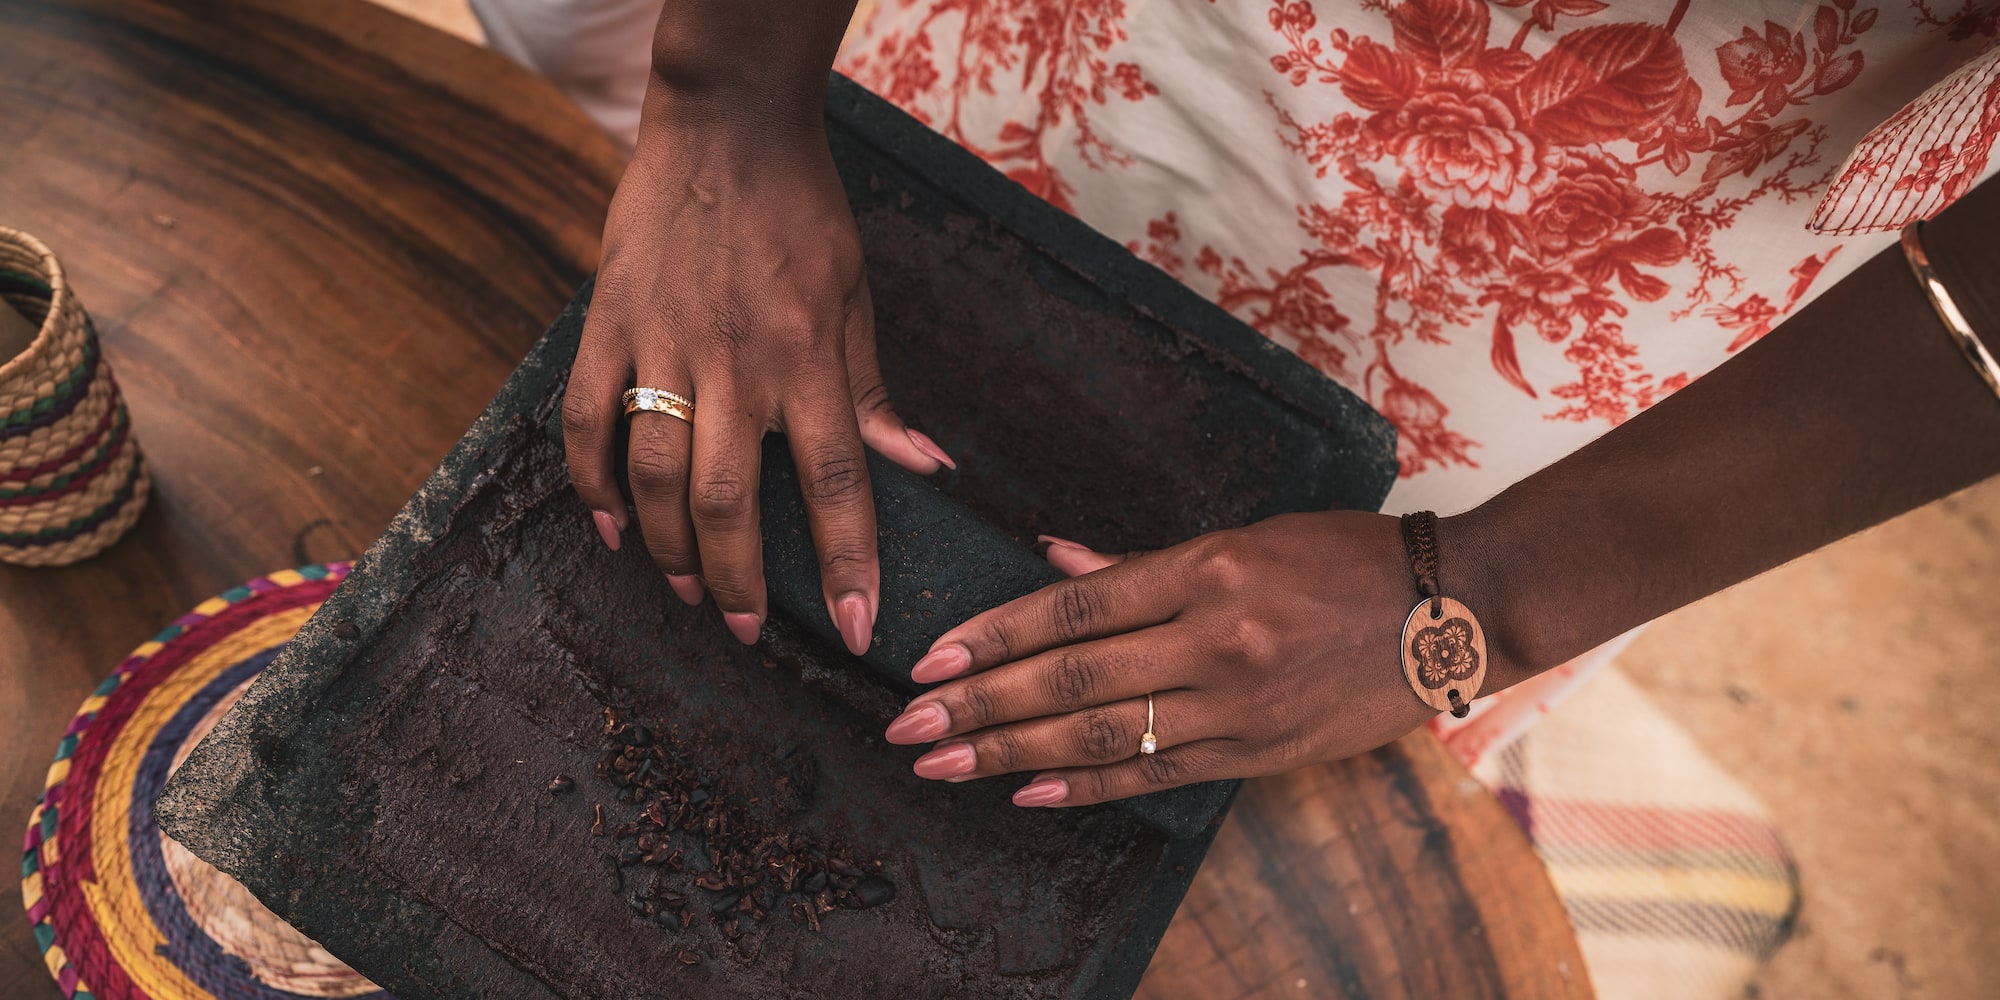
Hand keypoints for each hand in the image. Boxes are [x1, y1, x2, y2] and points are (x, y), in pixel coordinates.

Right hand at [563, 117, 952, 653]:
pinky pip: (589, 418)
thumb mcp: (856, 295)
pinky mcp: (610, 322)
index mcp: (808, 357)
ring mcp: (665, 342)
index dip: (848, 562)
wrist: (727, 126)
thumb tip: (923, 469)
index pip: (837, 481)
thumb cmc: (804, 213)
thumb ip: (873, 391)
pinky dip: (592, 482)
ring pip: (655, 472)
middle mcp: (736, 360)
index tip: (860, 629)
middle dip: (738, 581)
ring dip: (668, 547)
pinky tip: (611, 529)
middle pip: (731, 499)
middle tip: (743, 630)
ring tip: (684, 592)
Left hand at [880, 512, 1466, 806]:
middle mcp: (1214, 638)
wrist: (1452, 609)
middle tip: (907, 727)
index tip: (932, 658)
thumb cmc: (1344, 557)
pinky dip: (1089, 787)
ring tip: (944, 764)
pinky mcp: (1259, 753)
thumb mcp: (1245, 536)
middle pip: (1071, 677)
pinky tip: (1030, 793)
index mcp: (1205, 570)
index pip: (1074, 605)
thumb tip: (1055, 560)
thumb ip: (1144, 563)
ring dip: (1012, 753)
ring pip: (1103, 734)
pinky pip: (1157, 774)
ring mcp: (1237, 704)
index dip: (995, 635)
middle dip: (978, 704)